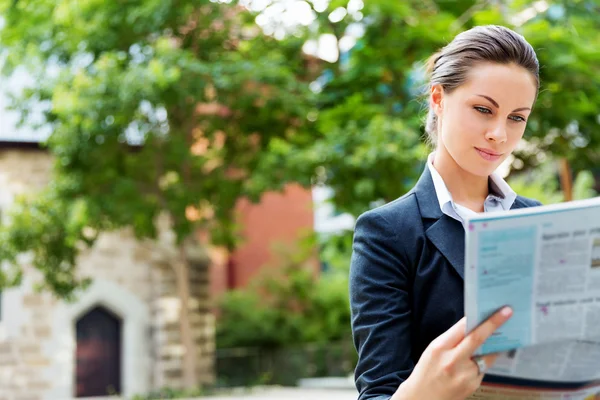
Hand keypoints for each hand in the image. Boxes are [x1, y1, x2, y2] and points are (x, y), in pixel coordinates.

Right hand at [393, 307, 512, 399]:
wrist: (422, 398)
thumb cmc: (427, 371)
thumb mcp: (433, 350)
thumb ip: (452, 338)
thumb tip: (473, 325)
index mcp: (439, 348)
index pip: (463, 329)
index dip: (481, 318)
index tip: (496, 310)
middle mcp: (452, 361)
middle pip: (478, 339)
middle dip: (494, 324)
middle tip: (507, 313)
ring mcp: (465, 375)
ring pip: (486, 355)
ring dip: (491, 346)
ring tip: (491, 341)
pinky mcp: (473, 385)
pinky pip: (483, 368)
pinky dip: (482, 362)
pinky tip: (474, 363)